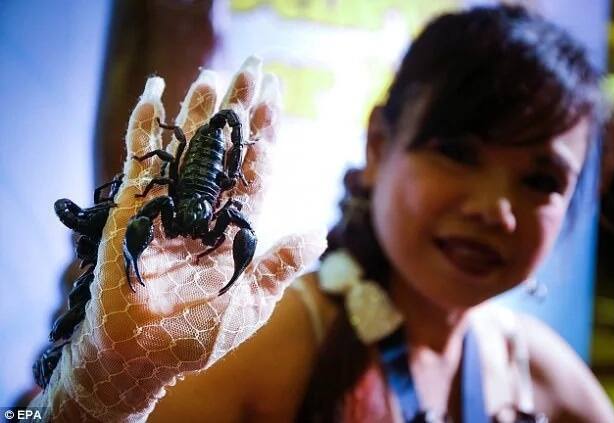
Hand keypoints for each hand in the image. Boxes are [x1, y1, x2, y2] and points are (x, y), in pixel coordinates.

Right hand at [54, 57, 325, 421]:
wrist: (144, 357)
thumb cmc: (199, 336)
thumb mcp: (252, 301)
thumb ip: (280, 264)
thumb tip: (320, 234)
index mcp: (234, 228)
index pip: (255, 173)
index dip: (267, 138)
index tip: (277, 103)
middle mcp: (205, 209)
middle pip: (226, 151)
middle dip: (241, 112)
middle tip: (254, 71)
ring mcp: (169, 205)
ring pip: (188, 149)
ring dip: (200, 112)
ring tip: (215, 74)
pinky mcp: (132, 208)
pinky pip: (140, 162)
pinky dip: (146, 129)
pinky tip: (157, 94)